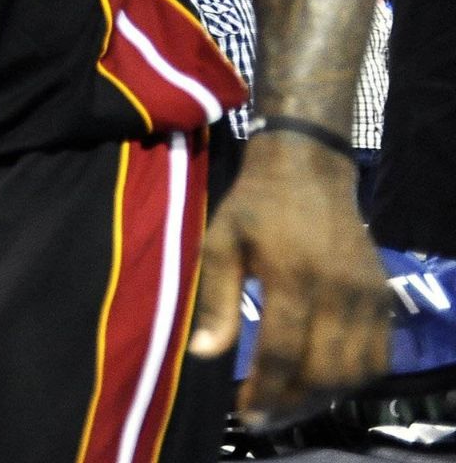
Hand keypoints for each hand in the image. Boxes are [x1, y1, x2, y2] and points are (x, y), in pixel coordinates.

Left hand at [189, 137, 388, 427]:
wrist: (310, 170)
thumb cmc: (255, 206)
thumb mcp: (220, 243)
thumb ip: (216, 301)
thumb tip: (204, 354)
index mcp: (294, 277)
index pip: (283, 353)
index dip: (264, 392)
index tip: (244, 413)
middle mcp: (339, 291)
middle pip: (323, 371)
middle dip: (292, 404)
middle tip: (262, 417)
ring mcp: (368, 295)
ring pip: (355, 371)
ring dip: (322, 399)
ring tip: (288, 406)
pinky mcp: (383, 297)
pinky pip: (379, 356)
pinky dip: (353, 380)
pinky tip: (321, 384)